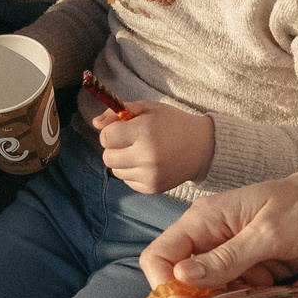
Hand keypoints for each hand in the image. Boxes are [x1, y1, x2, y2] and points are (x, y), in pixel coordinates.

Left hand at [95, 99, 213, 194]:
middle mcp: (147, 155)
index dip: (111, 132)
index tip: (122, 129)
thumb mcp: (148, 109)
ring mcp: (150, 174)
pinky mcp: (152, 187)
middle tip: (131, 141)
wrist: (202, 147)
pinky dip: (132, 172)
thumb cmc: (173, 124)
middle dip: (114, 147)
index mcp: (145, 131)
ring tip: (141, 152)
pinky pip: (127, 180)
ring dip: (122, 160)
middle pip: (107, 156)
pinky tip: (148, 163)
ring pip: (115, 170)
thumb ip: (119, 112)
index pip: (106, 137)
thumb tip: (95, 123)